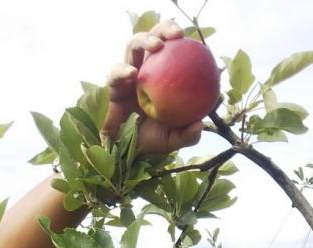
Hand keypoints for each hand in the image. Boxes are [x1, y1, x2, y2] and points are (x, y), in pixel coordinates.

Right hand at [102, 20, 202, 154]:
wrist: (129, 152)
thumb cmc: (153, 140)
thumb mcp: (174, 140)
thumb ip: (188, 135)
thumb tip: (199, 125)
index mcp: (162, 77)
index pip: (172, 51)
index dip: (182, 42)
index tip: (194, 42)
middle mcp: (145, 70)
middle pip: (153, 39)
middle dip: (163, 30)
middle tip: (176, 35)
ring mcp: (128, 76)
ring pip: (133, 47)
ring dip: (144, 41)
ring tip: (155, 46)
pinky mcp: (113, 86)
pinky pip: (115, 74)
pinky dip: (122, 71)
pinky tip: (132, 74)